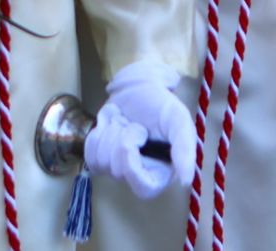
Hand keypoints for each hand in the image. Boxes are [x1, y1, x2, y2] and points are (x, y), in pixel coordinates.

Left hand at [93, 60, 196, 197]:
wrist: (139, 86)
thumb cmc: (161, 104)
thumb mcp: (178, 120)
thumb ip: (184, 149)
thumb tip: (186, 181)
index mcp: (161, 170)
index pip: (144, 189)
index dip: (133, 170)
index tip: (132, 145)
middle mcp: (139, 174)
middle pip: (119, 171)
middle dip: (123, 140)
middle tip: (135, 124)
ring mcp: (116, 167)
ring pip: (102, 162)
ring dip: (111, 134)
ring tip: (124, 122)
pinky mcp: (99, 158)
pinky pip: (89, 155)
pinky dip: (98, 135)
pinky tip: (111, 125)